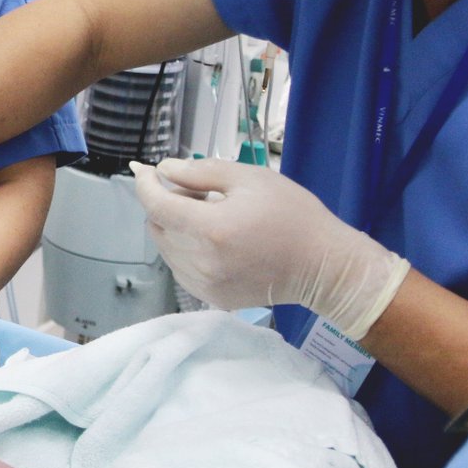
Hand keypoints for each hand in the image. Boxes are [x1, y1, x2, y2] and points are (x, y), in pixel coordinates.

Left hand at [130, 158, 408, 340]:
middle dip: (165, 203)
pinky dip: (186, 250)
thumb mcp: (250, 178)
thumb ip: (200, 172)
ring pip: (166, 248)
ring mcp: (205, 284)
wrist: (323, 266)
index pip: (156, 205)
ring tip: (209, 215)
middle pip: (157, 226)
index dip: (145, 183)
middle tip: (194, 191)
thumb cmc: (293, 215)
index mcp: (210, 229)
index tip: (145, 170)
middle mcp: (201, 261)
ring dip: (175, 228)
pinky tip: (213, 240)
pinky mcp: (213, 298)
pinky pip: (182, 268)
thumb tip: (164, 170)